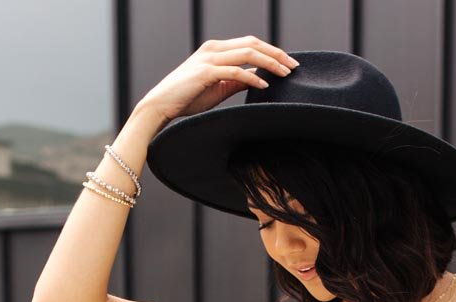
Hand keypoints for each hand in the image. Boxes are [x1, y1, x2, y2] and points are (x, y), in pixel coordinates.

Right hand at [137, 36, 299, 125]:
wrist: (161, 104)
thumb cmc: (188, 98)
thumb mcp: (217, 88)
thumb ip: (236, 81)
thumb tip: (257, 79)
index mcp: (216, 49)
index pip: (250, 43)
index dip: (272, 51)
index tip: (289, 63)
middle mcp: (214, 49)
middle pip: (252, 43)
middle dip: (276, 54)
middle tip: (294, 66)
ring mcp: (209, 58)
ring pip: (247, 53)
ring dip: (269, 63)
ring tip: (285, 74)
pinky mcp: (205, 72)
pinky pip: (235, 72)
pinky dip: (252, 77)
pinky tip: (264, 85)